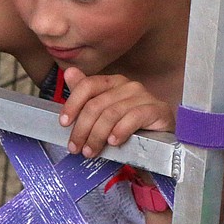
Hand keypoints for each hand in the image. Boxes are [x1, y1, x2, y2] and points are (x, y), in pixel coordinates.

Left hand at [58, 67, 174, 156]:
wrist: (159, 138)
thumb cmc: (128, 126)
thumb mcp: (102, 113)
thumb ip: (84, 95)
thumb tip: (69, 72)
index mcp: (112, 82)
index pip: (87, 86)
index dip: (72, 104)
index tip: (63, 123)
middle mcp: (127, 86)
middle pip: (96, 105)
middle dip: (82, 129)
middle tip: (75, 147)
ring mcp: (144, 96)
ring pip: (111, 114)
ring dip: (97, 136)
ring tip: (90, 151)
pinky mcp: (157, 109)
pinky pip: (133, 118)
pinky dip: (120, 131)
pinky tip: (113, 142)